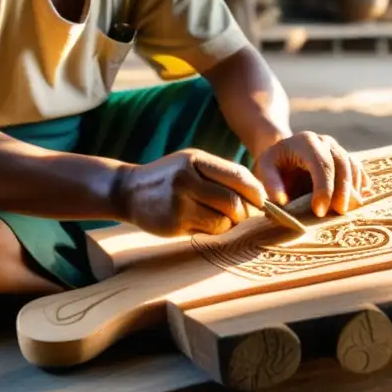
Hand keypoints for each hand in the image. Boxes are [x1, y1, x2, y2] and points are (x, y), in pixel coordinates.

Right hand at [115, 149, 267, 237]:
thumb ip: (221, 174)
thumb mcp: (191, 163)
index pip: (238, 176)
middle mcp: (186, 179)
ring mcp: (178, 203)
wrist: (128, 190)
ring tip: (221, 219)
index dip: (256, 192)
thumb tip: (259, 195)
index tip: (263, 201)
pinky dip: (214, 231)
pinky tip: (204, 223)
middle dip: (244, 213)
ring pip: (223, 221)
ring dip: (229, 224)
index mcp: (195, 160)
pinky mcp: (173, 224)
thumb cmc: (169, 177)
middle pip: (233, 202)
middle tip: (242, 215)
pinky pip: (207, 232)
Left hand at [253, 132, 366, 217]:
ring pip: (352, 167)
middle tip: (338, 213)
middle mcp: (325, 141)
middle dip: (342, 191)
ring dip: (352, 190)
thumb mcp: (264, 168)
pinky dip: (359, 185)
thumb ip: (271, 182)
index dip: (324, 188)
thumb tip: (282, 201)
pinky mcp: (345, 157)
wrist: (284, 152)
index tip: (319, 211)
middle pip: (341, 164)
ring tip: (345, 211)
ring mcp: (337, 148)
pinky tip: (357, 200)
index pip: (321, 164)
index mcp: (305, 141)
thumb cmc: (274, 163)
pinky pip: (357, 169)